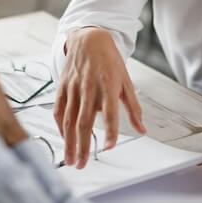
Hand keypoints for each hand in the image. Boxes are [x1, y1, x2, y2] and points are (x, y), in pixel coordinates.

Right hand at [53, 28, 145, 168]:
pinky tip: (63, 138)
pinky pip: (59, 109)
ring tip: (70, 159)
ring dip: (68, 142)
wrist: (88, 38)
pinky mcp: (62, 86)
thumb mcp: (126, 81)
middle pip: (83, 121)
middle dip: (82, 145)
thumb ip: (133, 107)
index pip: (110, 112)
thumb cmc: (109, 60)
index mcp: (108, 84)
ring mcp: (73, 86)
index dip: (109, 130)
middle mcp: (88, 87)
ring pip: (69, 119)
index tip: (109, 147)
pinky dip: (60, 126)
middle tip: (82, 164)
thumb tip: (142, 130)